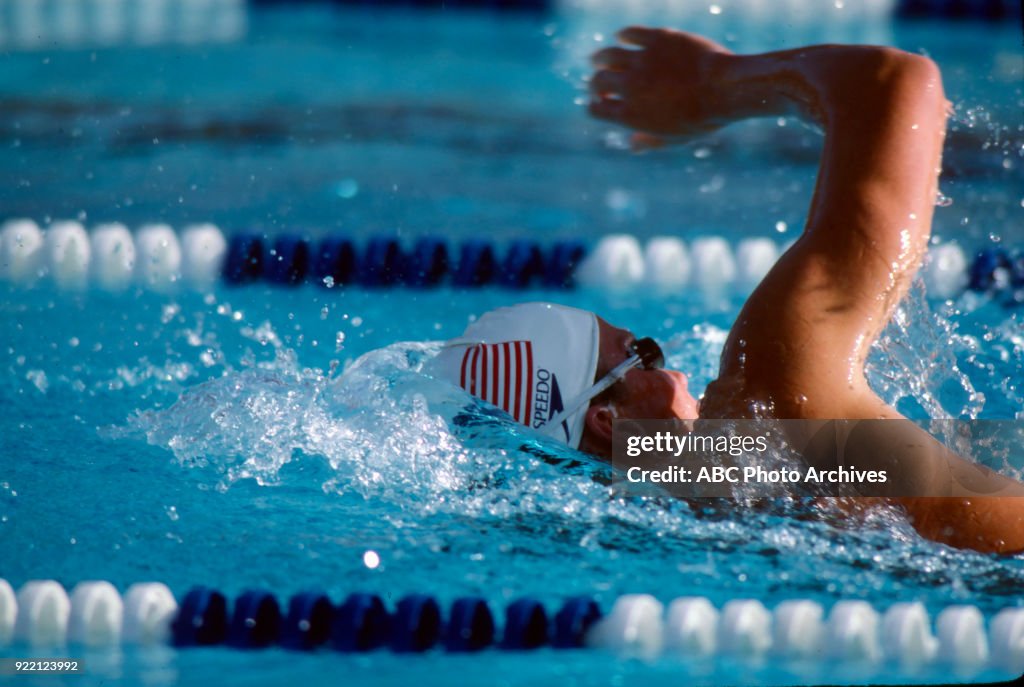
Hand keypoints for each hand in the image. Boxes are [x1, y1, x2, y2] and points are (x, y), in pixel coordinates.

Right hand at [589, 27, 733, 147]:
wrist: (724, 89)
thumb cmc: (702, 119)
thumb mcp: (674, 138)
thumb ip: (649, 141)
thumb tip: (632, 145)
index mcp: (630, 115)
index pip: (596, 110)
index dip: (595, 106)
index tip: (601, 103)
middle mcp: (629, 87)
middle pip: (598, 82)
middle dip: (595, 85)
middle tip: (599, 84)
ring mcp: (641, 60)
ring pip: (607, 56)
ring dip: (600, 59)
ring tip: (599, 59)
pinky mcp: (656, 39)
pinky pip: (630, 34)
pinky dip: (623, 36)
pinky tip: (622, 38)